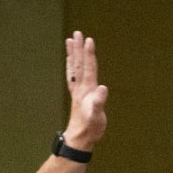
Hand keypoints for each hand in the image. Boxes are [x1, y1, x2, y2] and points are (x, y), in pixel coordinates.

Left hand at [63, 31, 106, 149]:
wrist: (79, 138)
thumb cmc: (90, 128)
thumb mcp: (97, 116)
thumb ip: (99, 102)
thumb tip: (103, 88)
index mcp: (87, 90)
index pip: (89, 68)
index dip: (89, 54)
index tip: (88, 39)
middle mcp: (81, 88)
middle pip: (79, 64)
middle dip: (79, 49)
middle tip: (77, 33)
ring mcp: (77, 91)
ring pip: (74, 68)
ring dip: (73, 54)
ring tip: (70, 41)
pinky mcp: (77, 96)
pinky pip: (73, 77)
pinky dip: (72, 66)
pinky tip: (72, 62)